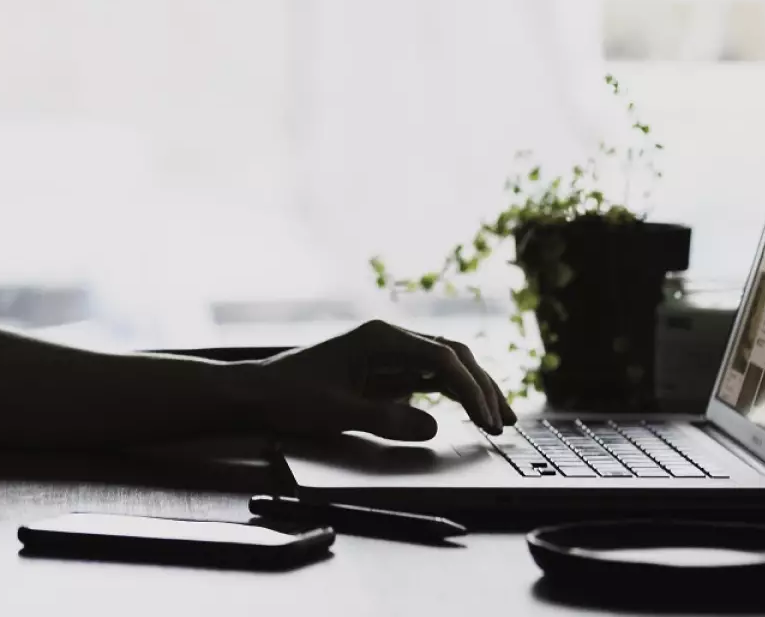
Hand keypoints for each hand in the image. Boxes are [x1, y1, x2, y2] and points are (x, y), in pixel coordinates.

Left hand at [250, 320, 514, 440]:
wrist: (260, 392)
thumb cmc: (292, 397)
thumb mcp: (337, 412)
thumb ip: (385, 419)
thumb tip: (433, 425)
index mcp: (380, 339)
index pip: (441, 358)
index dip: (470, 389)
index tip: (486, 419)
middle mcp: (390, 339)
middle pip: (452, 355)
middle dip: (482, 386)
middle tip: (504, 422)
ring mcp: (390, 353)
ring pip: (446, 364)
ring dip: (474, 388)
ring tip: (500, 419)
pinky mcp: (386, 370)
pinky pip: (430, 377)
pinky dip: (454, 394)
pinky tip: (470, 412)